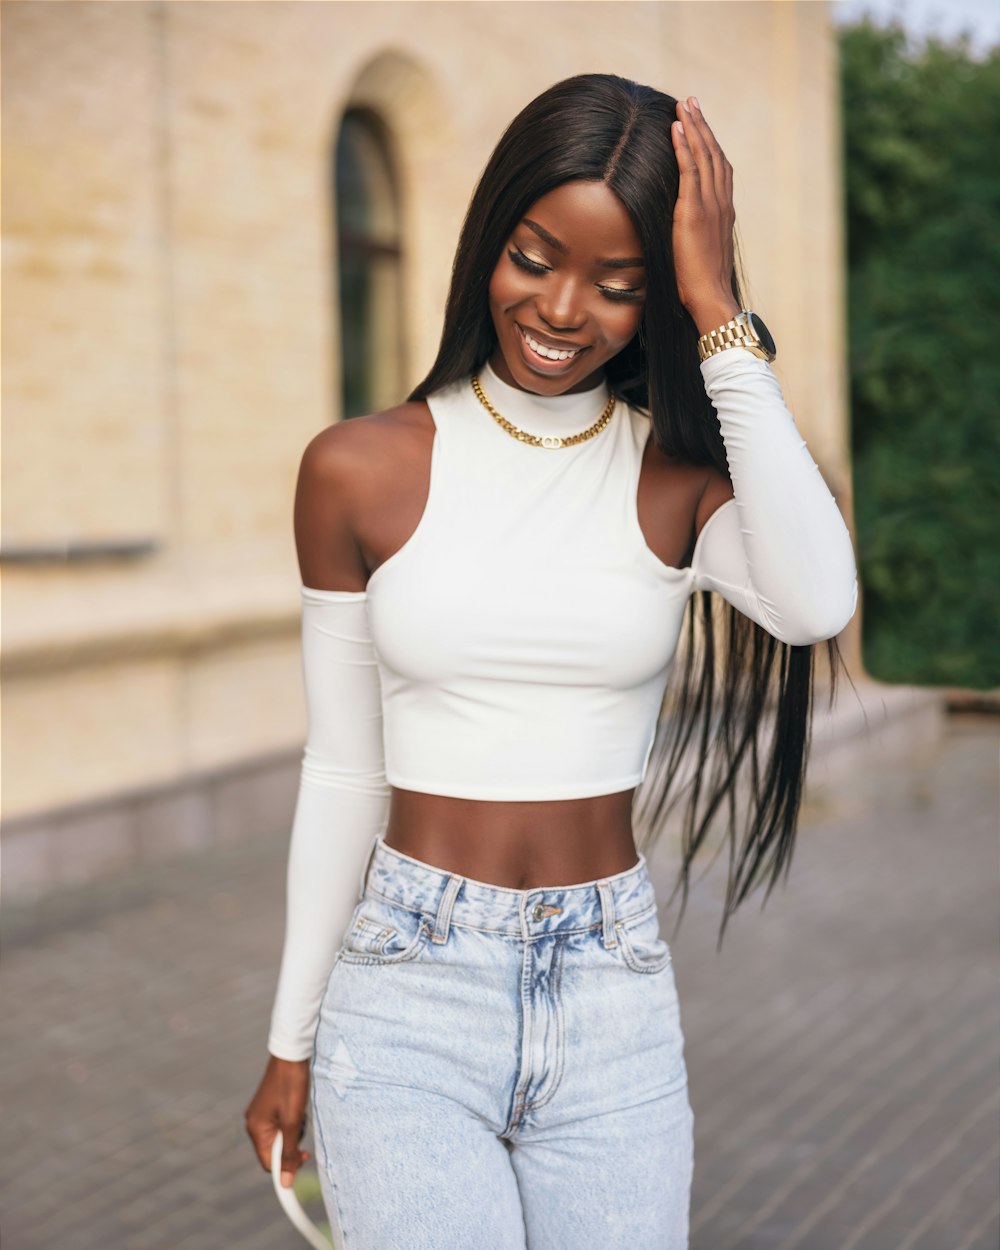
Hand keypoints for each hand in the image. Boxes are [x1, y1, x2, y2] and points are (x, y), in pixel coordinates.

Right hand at [245, 1055, 312, 1188]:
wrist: (292, 1054)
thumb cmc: (291, 1086)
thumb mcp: (293, 1122)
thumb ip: (288, 1153)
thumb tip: (284, 1183)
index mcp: (255, 1129)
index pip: (268, 1163)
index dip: (285, 1167)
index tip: (305, 1162)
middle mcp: (254, 1123)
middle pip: (275, 1150)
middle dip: (291, 1144)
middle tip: (303, 1128)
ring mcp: (262, 1114)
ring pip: (280, 1137)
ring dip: (294, 1131)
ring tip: (301, 1113)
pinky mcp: (270, 1106)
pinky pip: (282, 1124)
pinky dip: (293, 1121)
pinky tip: (299, 1107)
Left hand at [670, 95, 739, 330]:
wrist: (711, 297)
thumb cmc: (701, 286)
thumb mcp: (699, 252)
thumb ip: (694, 234)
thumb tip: (679, 230)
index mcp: (724, 211)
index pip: (718, 168)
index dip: (709, 143)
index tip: (698, 124)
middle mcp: (721, 202)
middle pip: (713, 154)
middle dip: (702, 126)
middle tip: (691, 102)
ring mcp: (710, 205)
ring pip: (704, 156)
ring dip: (693, 127)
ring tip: (684, 105)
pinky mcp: (695, 211)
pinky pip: (690, 170)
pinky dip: (684, 146)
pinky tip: (676, 128)